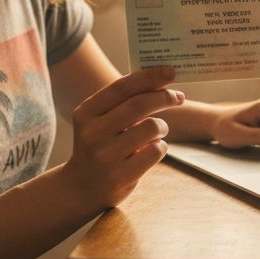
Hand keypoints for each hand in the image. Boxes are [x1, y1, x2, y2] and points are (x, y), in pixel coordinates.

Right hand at [60, 67, 183, 209]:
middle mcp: (93, 133)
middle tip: (178, 97)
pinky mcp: (121, 175)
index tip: (171, 71)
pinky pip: (156, 151)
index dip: (149, 77)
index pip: (121, 87)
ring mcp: (106, 156)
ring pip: (151, 128)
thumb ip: (123, 102)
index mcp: (86, 113)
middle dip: (164, 97)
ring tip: (157, 131)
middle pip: (139, 105)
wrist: (81, 187)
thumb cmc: (100, 145)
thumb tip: (161, 79)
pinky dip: (161, 147)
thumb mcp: (100, 121)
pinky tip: (152, 150)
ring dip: (162, 126)